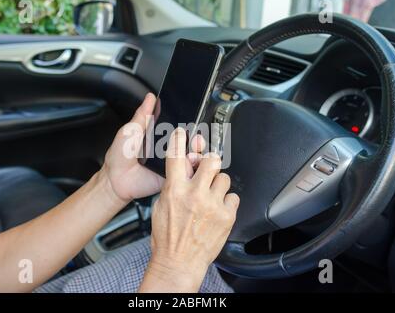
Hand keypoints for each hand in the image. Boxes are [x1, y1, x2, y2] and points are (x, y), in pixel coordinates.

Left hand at [102, 93, 202, 204]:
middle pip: (189, 141)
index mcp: (159, 135)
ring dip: (197, 150)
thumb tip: (150, 97)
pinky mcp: (171, 175)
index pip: (178, 127)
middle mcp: (167, 148)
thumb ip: (143, 115)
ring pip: (191, 156)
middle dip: (197, 137)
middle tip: (196, 135)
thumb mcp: (130, 130)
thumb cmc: (119, 156)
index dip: (188, 122)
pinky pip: (185, 172)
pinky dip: (191, 166)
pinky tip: (190, 159)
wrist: (115, 179)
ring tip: (195, 145)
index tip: (195, 117)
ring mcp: (170, 162)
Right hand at [140, 128, 239, 292]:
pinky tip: (217, 210)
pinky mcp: (227, 216)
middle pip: (211, 160)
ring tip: (211, 198)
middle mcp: (195, 195)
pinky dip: (226, 202)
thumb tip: (185, 169)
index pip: (178, 156)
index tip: (184, 132)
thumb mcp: (161, 206)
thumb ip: (173, 185)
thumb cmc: (167, 237)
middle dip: (210, 162)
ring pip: (224, 178)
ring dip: (218, 185)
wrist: (178, 262)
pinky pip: (233, 197)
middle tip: (208, 168)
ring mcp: (212, 205)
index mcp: (174, 190)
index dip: (180, 140)